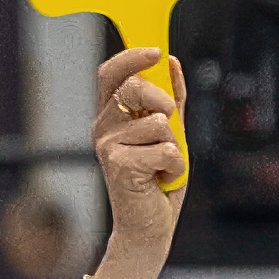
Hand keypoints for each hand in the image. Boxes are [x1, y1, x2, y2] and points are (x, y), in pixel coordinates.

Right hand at [93, 47, 186, 254]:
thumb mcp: (171, 133)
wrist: (149, 227)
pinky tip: (162, 178)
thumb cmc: (157, 181)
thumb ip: (172, 98)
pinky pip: (165, 148)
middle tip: (168, 124)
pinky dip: (175, 165)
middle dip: (161, 100)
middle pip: (132, 88)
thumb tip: (172, 62)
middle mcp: (103, 128)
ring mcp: (108, 146)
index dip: (131, 57)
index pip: (111, 74)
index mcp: (111, 117)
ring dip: (174, 145)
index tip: (156, 51)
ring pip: (158, 122)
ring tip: (163, 165)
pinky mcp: (118, 165)